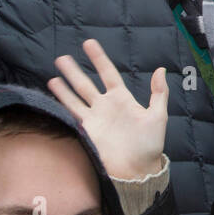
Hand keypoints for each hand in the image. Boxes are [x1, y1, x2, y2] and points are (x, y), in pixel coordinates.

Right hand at [48, 39, 168, 180]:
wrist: (137, 170)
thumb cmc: (150, 144)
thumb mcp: (157, 116)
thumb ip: (159, 93)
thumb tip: (161, 69)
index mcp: (122, 99)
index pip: (108, 73)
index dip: (99, 58)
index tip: (89, 43)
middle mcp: (105, 106)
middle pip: (86, 84)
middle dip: (74, 71)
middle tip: (61, 57)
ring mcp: (94, 119)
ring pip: (75, 98)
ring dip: (63, 88)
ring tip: (52, 76)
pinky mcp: (86, 132)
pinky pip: (71, 116)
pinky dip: (62, 106)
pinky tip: (52, 98)